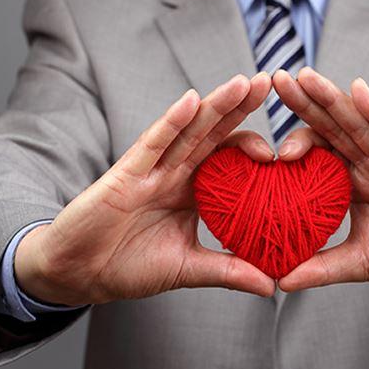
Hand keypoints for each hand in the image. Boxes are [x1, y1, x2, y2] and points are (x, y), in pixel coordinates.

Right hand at [14, 73, 276, 305]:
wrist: (79, 275)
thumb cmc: (128, 267)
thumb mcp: (188, 269)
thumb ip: (228, 271)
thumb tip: (272, 286)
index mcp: (191, 192)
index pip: (228, 160)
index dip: (254, 147)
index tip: (289, 145)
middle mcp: (174, 174)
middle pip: (212, 134)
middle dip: (240, 107)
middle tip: (268, 82)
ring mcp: (150, 170)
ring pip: (188, 130)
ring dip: (215, 105)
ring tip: (243, 83)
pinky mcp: (125, 174)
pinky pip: (151, 144)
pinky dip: (171, 122)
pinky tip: (191, 101)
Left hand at [273, 68, 368, 298]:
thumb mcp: (361, 263)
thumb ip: (322, 267)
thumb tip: (281, 282)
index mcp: (355, 184)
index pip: (320, 154)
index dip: (293, 140)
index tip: (260, 138)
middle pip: (333, 128)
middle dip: (304, 104)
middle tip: (274, 79)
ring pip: (359, 124)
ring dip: (332, 99)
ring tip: (304, 76)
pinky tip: (358, 91)